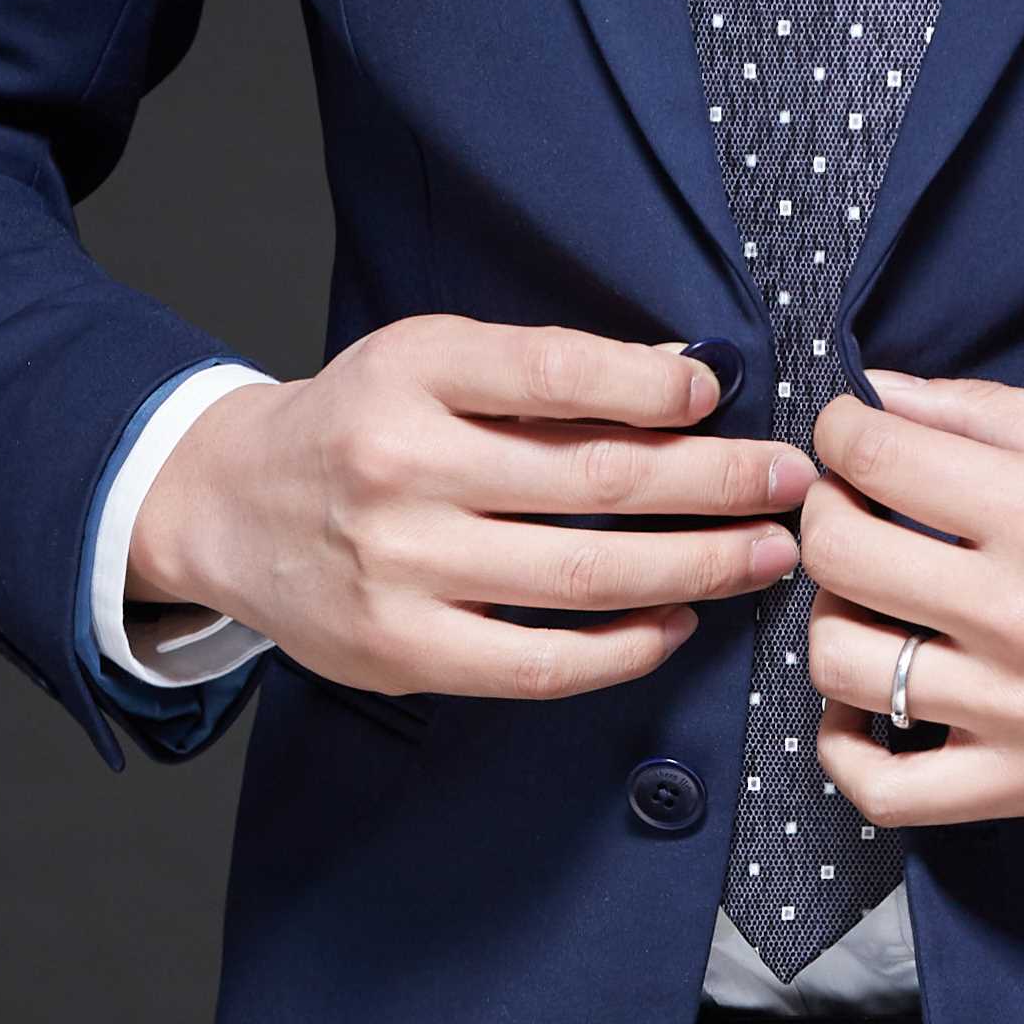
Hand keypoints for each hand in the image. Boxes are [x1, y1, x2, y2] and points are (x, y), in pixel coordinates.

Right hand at [129, 317, 808, 703]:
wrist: (231, 507)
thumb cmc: (359, 422)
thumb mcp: (429, 360)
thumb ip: (540, 373)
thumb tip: (685, 380)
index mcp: (413, 375)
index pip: (557, 374)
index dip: (653, 384)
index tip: (721, 393)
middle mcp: (402, 469)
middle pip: (596, 483)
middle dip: (717, 485)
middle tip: (792, 482)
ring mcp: (401, 568)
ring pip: (586, 578)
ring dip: (698, 568)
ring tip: (766, 554)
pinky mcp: (403, 650)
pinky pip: (543, 663)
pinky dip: (626, 648)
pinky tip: (679, 623)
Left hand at [796, 371, 1023, 830]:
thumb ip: (998, 414)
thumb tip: (885, 392)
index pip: (876, 457)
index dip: (842, 431)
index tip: (853, 433)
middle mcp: (1020, 613)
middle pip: (838, 555)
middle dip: (826, 511)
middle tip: (855, 506)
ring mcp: (1018, 709)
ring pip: (843, 663)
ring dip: (834, 618)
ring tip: (874, 601)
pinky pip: (888, 789)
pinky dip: (845, 750)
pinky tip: (862, 707)